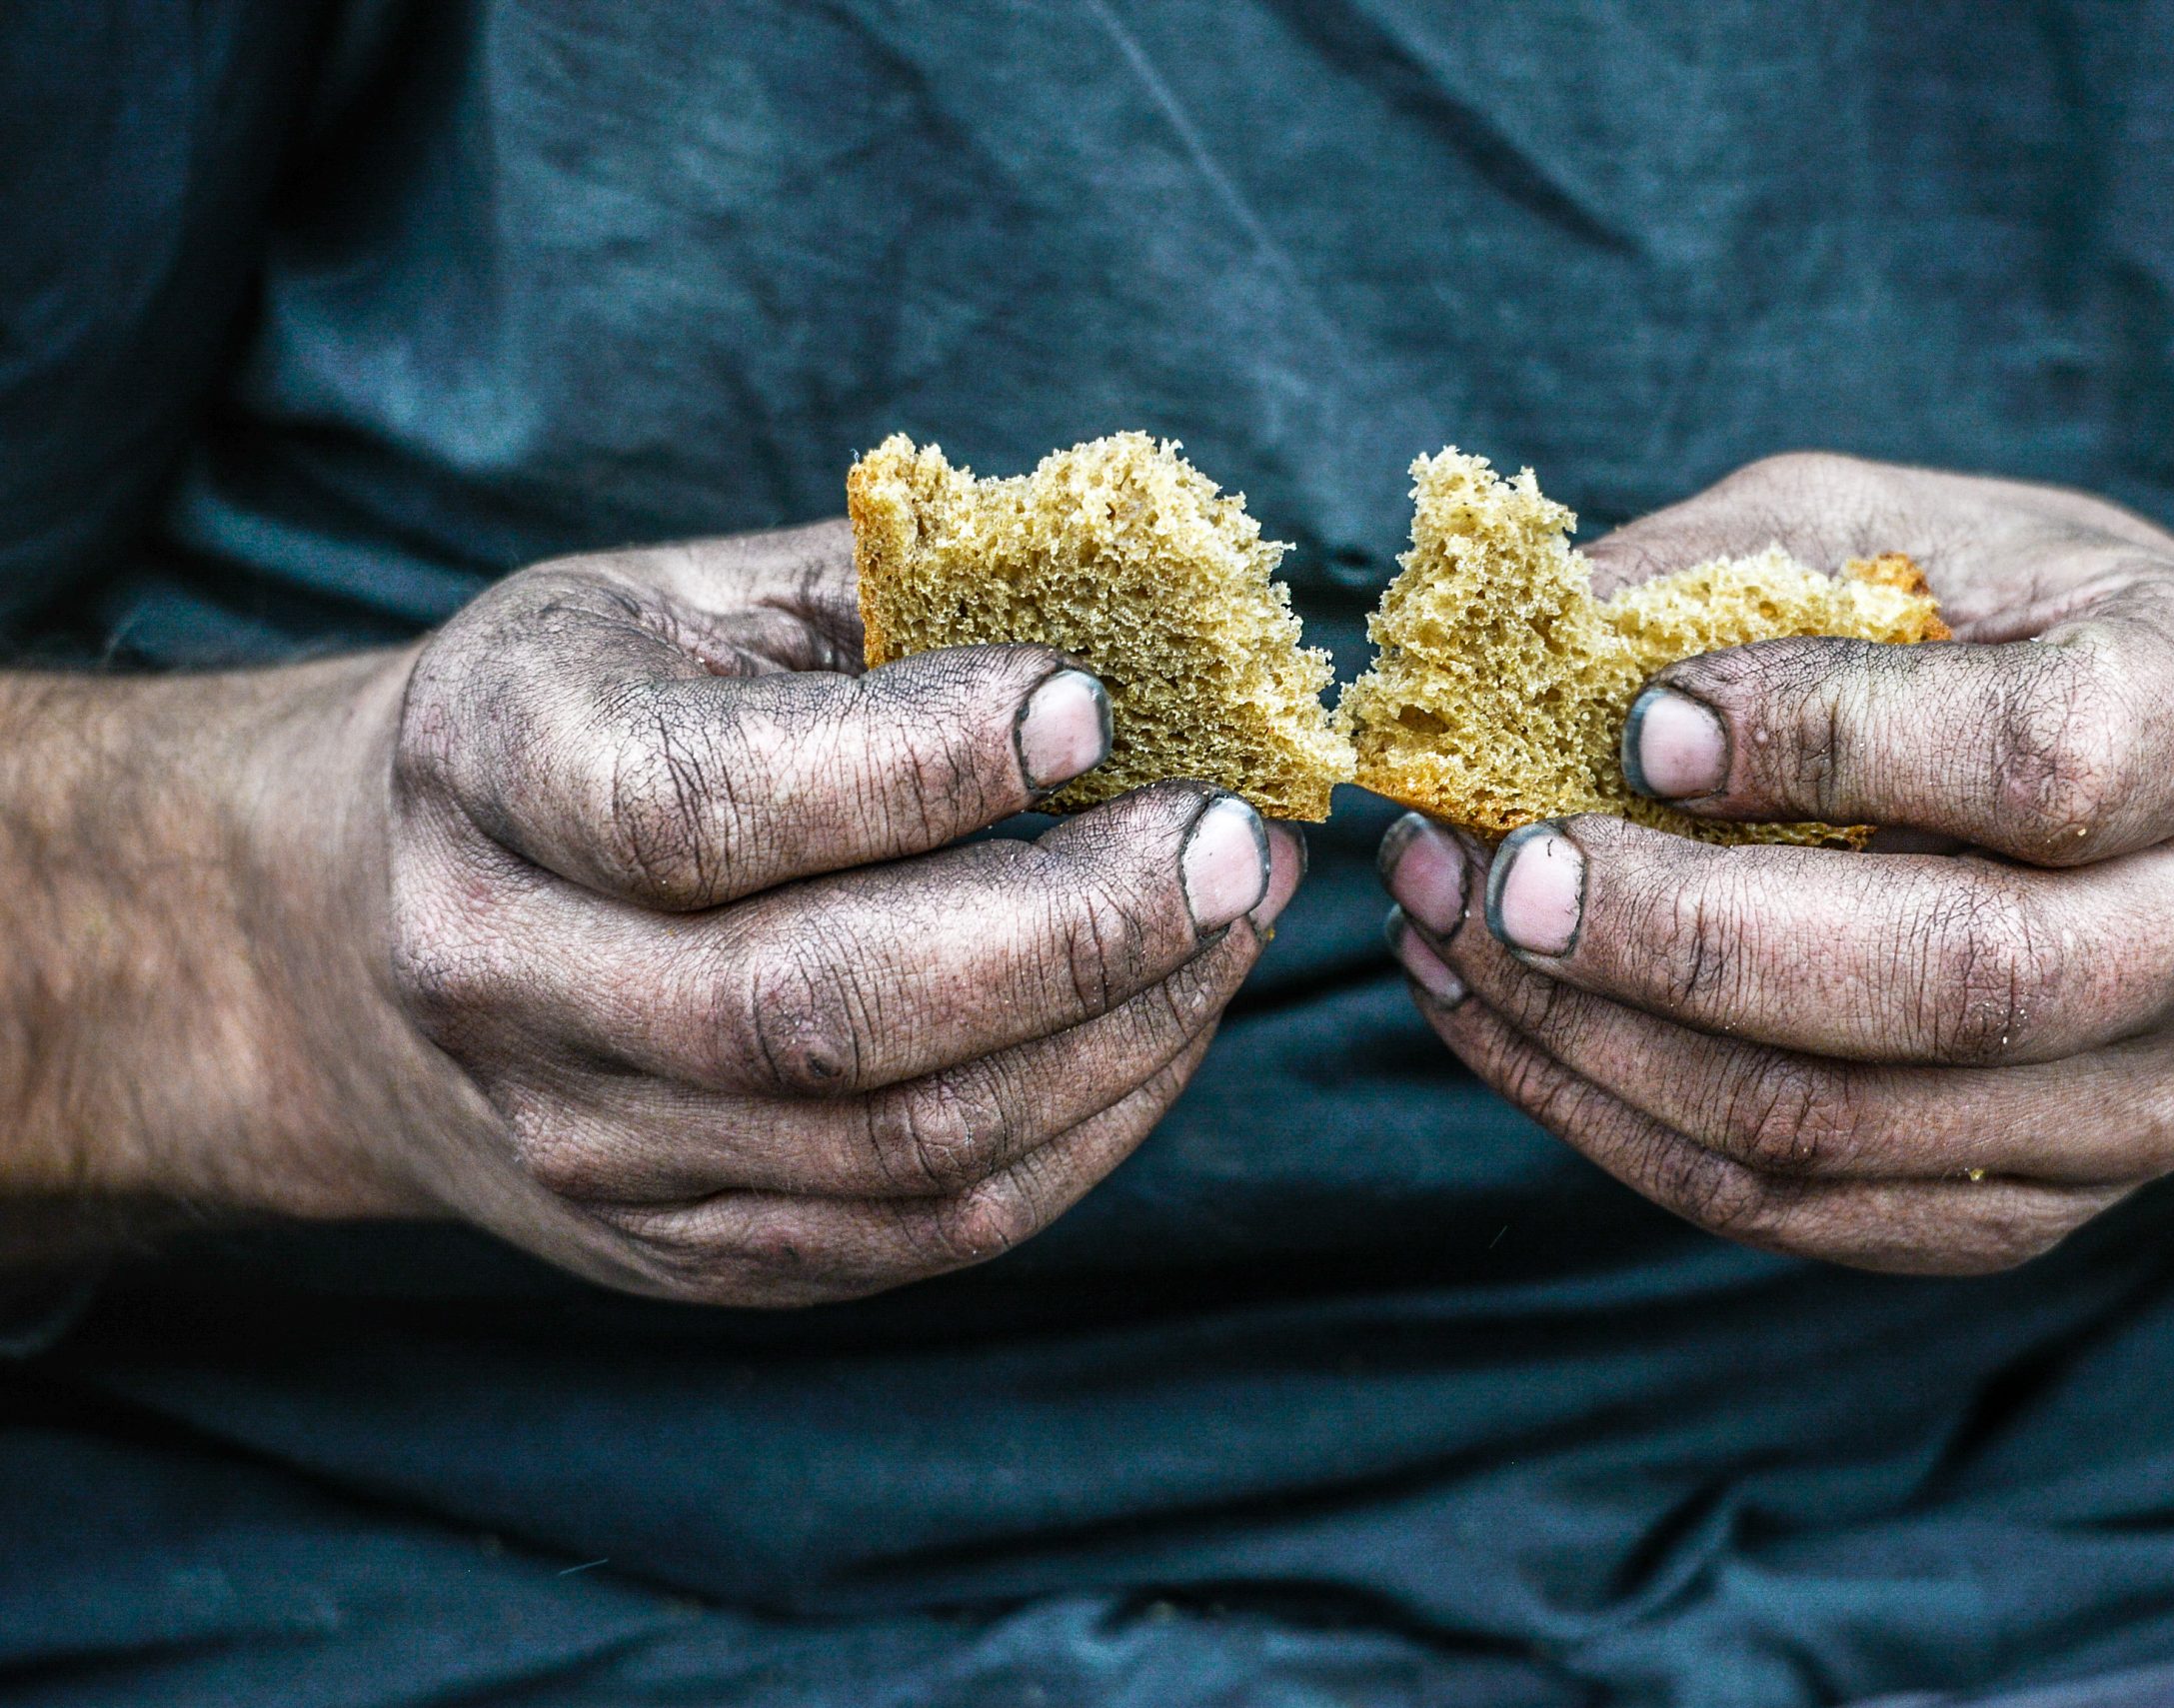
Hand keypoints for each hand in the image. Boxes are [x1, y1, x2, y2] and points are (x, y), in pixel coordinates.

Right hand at [364, 521, 1303, 1303]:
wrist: (361, 931)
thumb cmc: (583, 716)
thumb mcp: (681, 598)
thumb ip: (891, 591)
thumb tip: (1146, 608)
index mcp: (493, 759)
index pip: (708, 801)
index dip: (925, 762)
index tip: (1095, 700)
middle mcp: (506, 973)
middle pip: (818, 1010)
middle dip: (1079, 930)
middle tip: (1235, 841)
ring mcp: (588, 1144)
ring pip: (903, 1148)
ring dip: (1120, 1036)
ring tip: (1232, 919)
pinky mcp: (680, 1253)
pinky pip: (926, 1233)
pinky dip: (1086, 1131)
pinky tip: (1164, 1023)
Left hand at [1379, 454, 2173, 1273]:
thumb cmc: (2048, 640)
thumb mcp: (1927, 532)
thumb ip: (1742, 562)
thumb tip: (1529, 625)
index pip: (2029, 763)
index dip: (1820, 744)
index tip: (1639, 725)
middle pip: (1944, 983)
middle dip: (1679, 939)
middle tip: (1494, 874)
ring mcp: (2138, 1105)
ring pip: (1837, 1128)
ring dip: (1601, 1045)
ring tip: (1451, 937)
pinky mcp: (2037, 1207)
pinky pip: (1801, 1208)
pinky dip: (1622, 1125)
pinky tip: (1511, 1026)